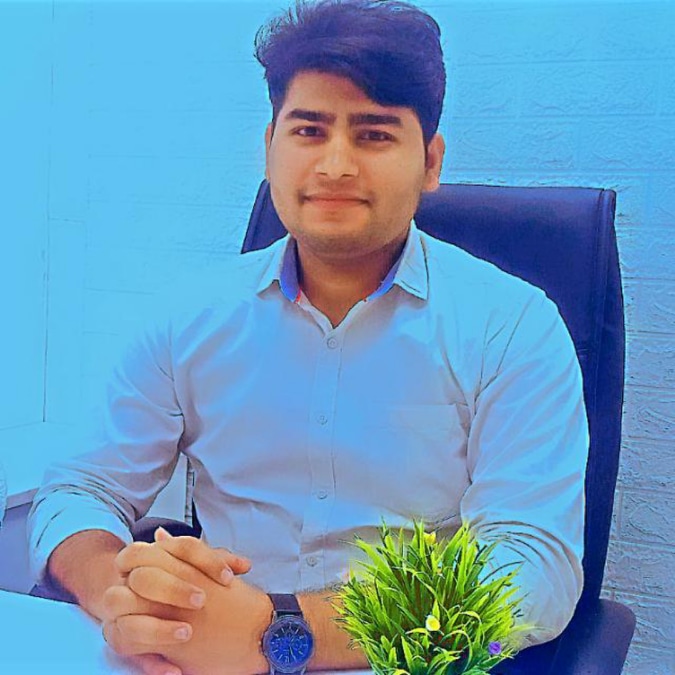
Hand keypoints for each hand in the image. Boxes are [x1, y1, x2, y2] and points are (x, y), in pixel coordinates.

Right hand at [101, 529, 251, 674]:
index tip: (228, 577)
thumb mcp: (196, 567)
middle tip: (202, 601)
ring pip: (124, 610)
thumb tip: (244, 565)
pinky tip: (175, 669)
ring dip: (157, 627)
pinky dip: (151, 661)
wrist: (137, 598)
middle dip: (173, 589)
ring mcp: (119, 607)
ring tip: (187, 633)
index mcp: (155, 552)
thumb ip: (218, 562)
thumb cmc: (176, 580)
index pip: (178, 546)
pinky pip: (125, 646)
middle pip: (145, 576)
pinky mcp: (117, 634)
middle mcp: (131, 576)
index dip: (206, 559)